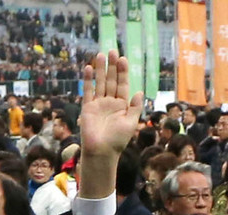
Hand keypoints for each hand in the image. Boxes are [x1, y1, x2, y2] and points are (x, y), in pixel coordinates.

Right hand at [78, 51, 143, 198]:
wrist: (102, 151)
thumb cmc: (118, 140)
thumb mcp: (131, 123)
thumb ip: (135, 107)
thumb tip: (139, 92)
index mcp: (122, 105)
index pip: (122, 85)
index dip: (123, 72)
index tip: (123, 59)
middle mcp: (110, 102)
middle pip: (111, 80)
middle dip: (112, 66)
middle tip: (113, 51)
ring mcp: (98, 104)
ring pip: (100, 83)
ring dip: (100, 69)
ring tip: (101, 54)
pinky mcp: (87, 107)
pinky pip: (88, 91)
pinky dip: (88, 80)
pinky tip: (89, 68)